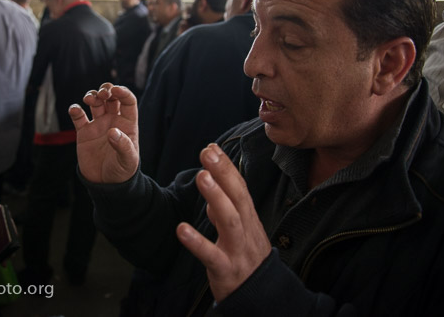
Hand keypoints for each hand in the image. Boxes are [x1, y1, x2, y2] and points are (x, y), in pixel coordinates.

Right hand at [68, 83, 139, 183]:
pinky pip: (78, 117)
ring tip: (89, 99)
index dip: (123, 92)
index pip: (128, 101)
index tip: (115, 90)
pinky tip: (75, 110)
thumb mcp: (127, 160)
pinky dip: (75, 110)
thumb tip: (113, 131)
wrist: (106, 184)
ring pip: (94, 102)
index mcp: (127, 123)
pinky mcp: (84, 132)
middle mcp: (113, 120)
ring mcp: (98, 125)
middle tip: (102, 94)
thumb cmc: (122, 171)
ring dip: (91, 95)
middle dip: (106, 90)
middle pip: (110, 97)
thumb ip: (122, 145)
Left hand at [176, 144, 270, 302]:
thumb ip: (227, 208)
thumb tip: (213, 183)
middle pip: (238, 198)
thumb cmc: (247, 258)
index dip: (227, 167)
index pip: (240, 187)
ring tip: (202, 177)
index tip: (212, 146)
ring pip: (230, 222)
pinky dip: (197, 242)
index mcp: (249, 219)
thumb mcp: (242, 230)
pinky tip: (181, 229)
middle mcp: (246, 230)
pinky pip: (211, 256)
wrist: (263, 296)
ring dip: (216, 198)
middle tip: (207, 152)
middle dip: (224, 173)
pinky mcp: (226, 270)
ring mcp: (237, 250)